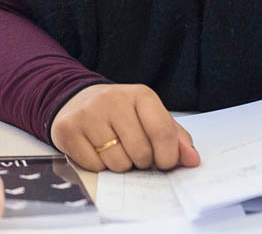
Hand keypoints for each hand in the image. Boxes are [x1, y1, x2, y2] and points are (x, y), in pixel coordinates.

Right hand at [50, 83, 200, 172]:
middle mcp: (113, 99)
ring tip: (114, 150)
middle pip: (141, 152)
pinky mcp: (68, 128)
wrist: (76, 101)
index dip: (168, 157)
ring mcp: (88, 113)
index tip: (163, 162)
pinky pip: (93, 165)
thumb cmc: (120, 114)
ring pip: (117, 162)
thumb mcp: (150, 118)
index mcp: (140, 95)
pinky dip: (98, 166)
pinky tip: (95, 150)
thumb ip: (175, 138)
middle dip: (142, 162)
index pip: (163, 132)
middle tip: (134, 153)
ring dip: (120, 165)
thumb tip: (193, 160)